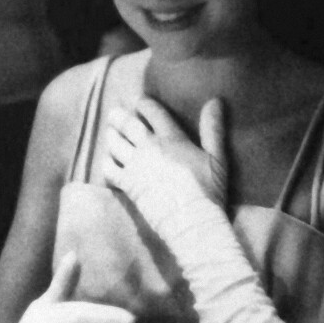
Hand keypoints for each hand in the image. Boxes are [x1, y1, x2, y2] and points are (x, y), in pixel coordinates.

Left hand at [102, 97, 227, 234]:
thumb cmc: (208, 189)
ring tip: (110, 133)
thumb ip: (213, 128)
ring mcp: (136, 166)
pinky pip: (109, 170)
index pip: (153, 112)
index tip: (139, 102)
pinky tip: (108, 162)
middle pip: (127, 125)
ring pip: (115, 144)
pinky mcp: (128, 185)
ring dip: (111, 136)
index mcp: (171, 139)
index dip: (144, 104)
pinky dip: (106, 163)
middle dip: (119, 116)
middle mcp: (149, 148)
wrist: (192, 221)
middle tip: (114, 113)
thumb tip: (215, 101)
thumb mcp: (217, 157)